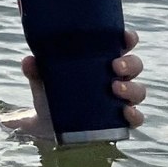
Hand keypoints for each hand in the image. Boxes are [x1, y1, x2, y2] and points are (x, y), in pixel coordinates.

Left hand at [21, 29, 145, 134]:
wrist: (50, 129)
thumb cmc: (53, 96)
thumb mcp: (43, 82)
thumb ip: (35, 71)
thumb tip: (29, 61)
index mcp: (102, 62)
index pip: (122, 46)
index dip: (129, 39)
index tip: (127, 37)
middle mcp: (117, 78)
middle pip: (135, 66)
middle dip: (130, 64)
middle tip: (115, 66)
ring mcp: (121, 100)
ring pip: (138, 91)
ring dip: (131, 88)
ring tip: (114, 88)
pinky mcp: (121, 121)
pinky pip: (136, 118)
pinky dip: (134, 115)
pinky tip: (126, 112)